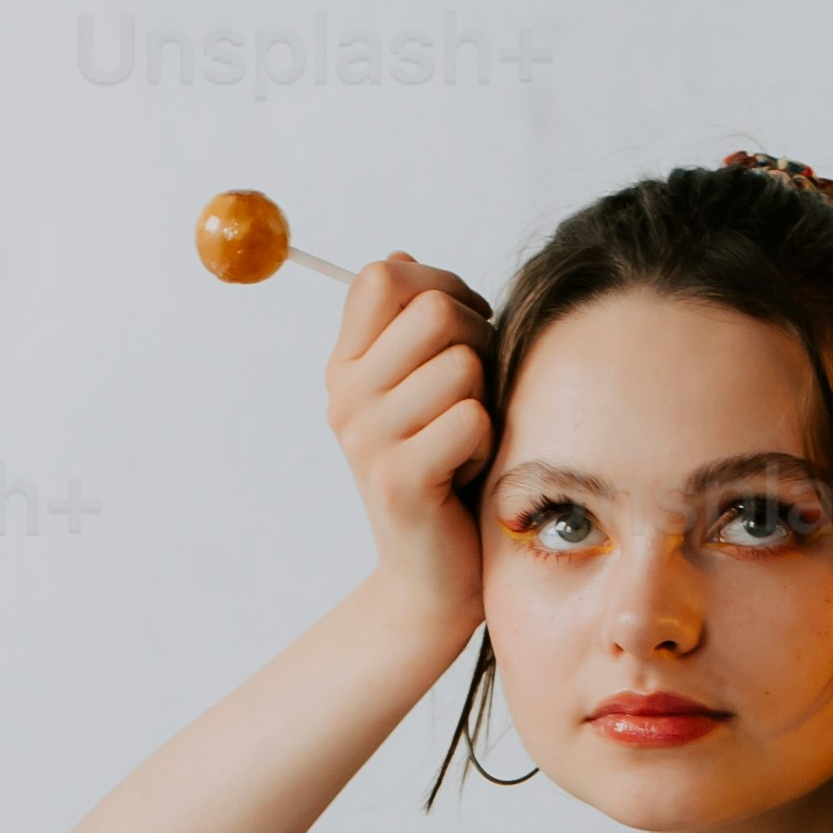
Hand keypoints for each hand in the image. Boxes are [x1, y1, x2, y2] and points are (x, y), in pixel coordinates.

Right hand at [323, 251, 492, 651]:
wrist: (434, 575)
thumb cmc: (449, 468)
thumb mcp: (426, 387)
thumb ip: (415, 327)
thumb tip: (403, 257)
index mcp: (346, 365)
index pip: (384, 276)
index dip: (441, 286)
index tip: (464, 327)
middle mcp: (344, 396)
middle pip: (433, 311)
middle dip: (477, 342)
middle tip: (475, 394)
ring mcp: (365, 439)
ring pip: (461, 365)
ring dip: (484, 401)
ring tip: (465, 441)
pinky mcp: (397, 480)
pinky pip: (471, 420)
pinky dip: (487, 444)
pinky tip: (466, 473)